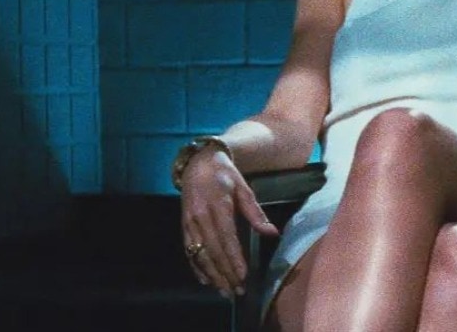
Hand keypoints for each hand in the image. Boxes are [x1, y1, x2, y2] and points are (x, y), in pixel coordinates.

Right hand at [180, 150, 280, 298]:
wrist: (198, 164)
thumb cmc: (224, 175)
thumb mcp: (243, 188)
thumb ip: (255, 212)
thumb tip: (272, 232)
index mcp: (217, 206)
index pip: (226, 238)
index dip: (234, 258)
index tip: (243, 275)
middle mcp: (200, 217)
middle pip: (212, 251)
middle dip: (225, 273)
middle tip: (237, 291)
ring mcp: (189, 223)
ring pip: (200, 254)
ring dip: (212, 275)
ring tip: (224, 291)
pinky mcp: (184, 227)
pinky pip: (189, 251)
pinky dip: (197, 267)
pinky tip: (206, 280)